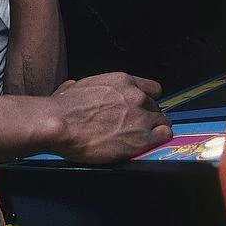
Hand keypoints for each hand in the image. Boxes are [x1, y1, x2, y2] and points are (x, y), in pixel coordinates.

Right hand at [49, 72, 171, 162]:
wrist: (60, 124)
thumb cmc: (62, 108)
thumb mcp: (74, 87)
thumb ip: (84, 87)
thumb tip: (74, 88)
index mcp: (122, 81)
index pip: (151, 88)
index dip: (145, 100)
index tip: (139, 108)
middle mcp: (136, 96)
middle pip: (155, 106)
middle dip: (146, 116)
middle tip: (132, 127)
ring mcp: (142, 117)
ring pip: (163, 121)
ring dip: (153, 129)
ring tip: (138, 138)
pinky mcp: (144, 138)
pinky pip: (165, 135)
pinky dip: (158, 139)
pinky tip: (146, 143)